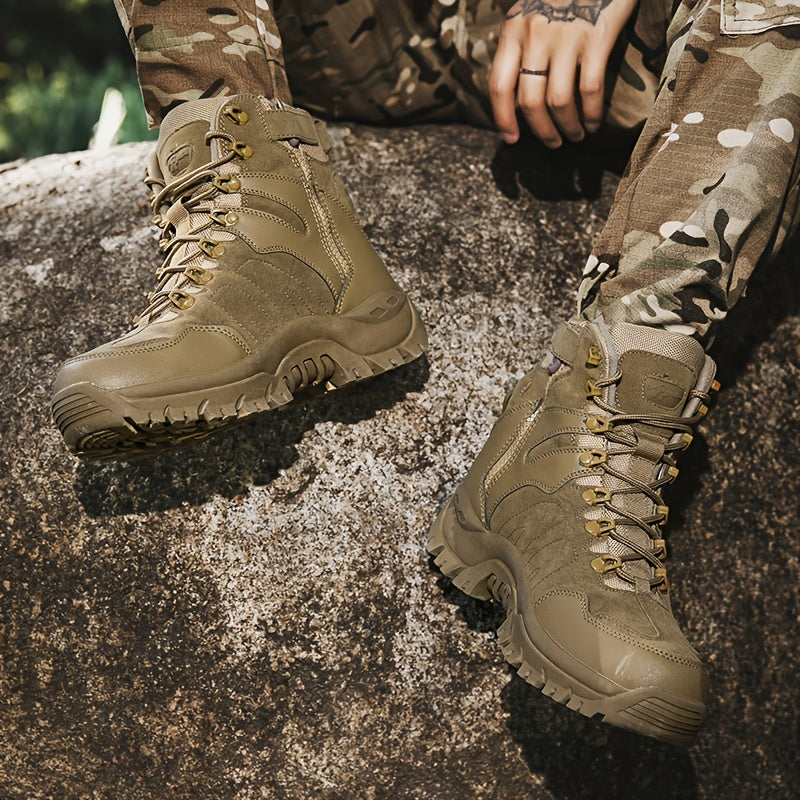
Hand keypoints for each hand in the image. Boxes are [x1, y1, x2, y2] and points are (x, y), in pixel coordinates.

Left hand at [490, 0, 636, 146]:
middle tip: (552, 143)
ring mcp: (566, 37)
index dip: (502, 118)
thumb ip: (521, 46)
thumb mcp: (530, 12)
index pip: (499, 85)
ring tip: (574, 136)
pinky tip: (593, 122)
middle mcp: (535, 35)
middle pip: (529, 101)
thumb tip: (516, 95)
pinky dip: (591, 113)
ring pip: (558, 101)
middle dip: (541, 130)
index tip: (511, 138)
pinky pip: (589, 89)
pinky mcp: (596, 38)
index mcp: (513, 30)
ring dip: (566, 127)